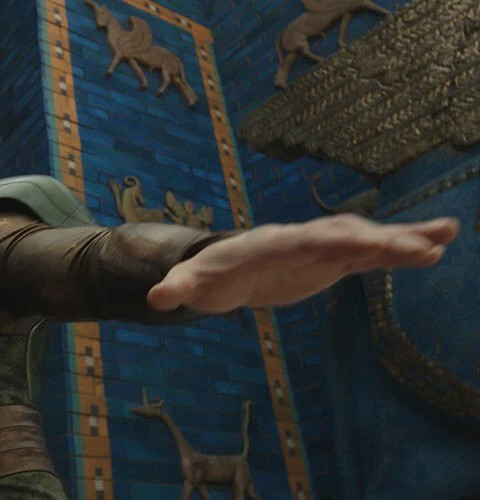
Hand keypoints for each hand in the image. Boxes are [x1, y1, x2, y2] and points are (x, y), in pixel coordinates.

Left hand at [146, 214, 459, 312]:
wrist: (218, 269)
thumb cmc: (203, 277)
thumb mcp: (187, 285)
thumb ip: (176, 289)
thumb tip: (156, 299)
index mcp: (269, 244)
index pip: (304, 240)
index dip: (332, 241)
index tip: (362, 241)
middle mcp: (299, 240)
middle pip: (344, 235)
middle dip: (380, 238)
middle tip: (423, 245)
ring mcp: (318, 248)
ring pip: (364, 239)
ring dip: (402, 238)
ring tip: (446, 234)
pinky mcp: (329, 262)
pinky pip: (368, 256)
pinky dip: (398, 253)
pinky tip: (433, 252)